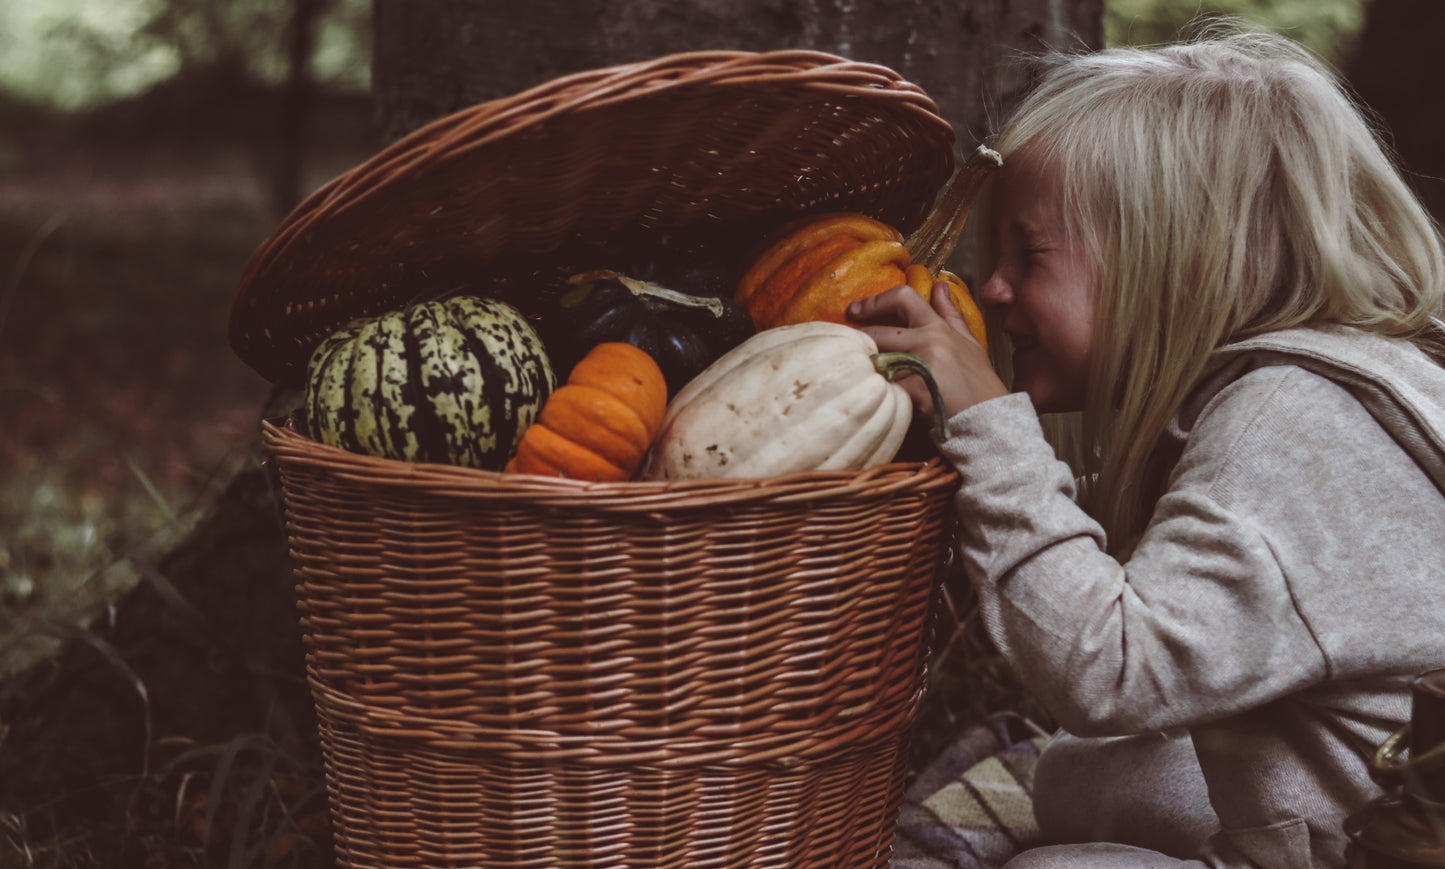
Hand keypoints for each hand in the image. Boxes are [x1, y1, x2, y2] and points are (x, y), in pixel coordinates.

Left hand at [848, 283, 1007, 419]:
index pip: (903, 297)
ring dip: (868, 372)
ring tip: (863, 383)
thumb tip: (939, 286)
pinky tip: (880, 404)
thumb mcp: (969, 345)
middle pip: (878, 333)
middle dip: (860, 344)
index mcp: (938, 327)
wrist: (991, 421)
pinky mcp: (916, 389)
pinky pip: (885, 388)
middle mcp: (930, 339)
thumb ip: (950, 315)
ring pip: (877, 361)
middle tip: (848, 353)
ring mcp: (923, 363)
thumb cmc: (978, 386)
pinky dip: (879, 396)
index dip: (875, 301)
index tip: (855, 311)